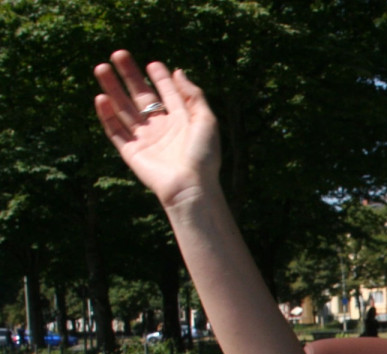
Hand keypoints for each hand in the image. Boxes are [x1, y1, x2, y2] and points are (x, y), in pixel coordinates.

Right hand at [94, 50, 219, 207]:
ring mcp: (146, 140)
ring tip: (102, 68)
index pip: (168, 94)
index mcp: (182, 121)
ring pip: (124, 109)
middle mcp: (162, 128)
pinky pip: (115, 131)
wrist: (191, 186)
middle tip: (118, 54)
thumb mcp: (206, 120)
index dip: (160, 78)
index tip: (153, 63)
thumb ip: (193, 95)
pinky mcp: (132, 152)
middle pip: (141, 97)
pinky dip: (107, 115)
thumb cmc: (203, 156)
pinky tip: (101, 98)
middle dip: (130, 76)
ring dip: (112, 89)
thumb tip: (178, 71)